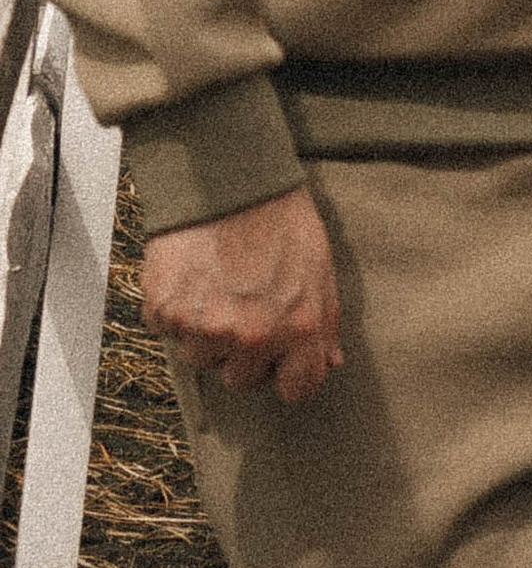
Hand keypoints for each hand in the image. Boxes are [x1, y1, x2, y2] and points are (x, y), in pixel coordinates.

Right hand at [139, 184, 342, 404]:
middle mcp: (251, 336)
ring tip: (217, 283)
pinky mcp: (166, 312)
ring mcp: (205, 328)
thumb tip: (329, 363)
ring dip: (207, 331)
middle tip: (245, 304)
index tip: (281, 357)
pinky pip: (168, 331)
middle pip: (242, 379)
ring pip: (201, 358)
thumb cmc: (280, 218)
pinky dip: (176, 310)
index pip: (296, 389)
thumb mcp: (320, 265)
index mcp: (298, 329)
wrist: (226, 178)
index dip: (288, 372)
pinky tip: (192, 275)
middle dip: (244, 351)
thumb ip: (325, 321)